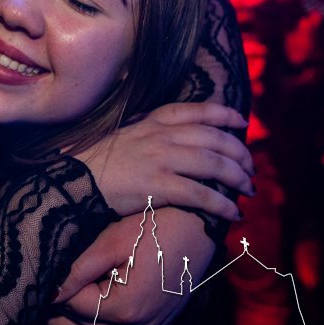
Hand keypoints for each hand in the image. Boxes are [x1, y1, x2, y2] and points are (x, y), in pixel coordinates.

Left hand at [50, 208, 214, 324]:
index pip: (75, 307)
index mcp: (125, 306)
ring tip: (53, 313)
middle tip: (40, 297)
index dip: (54, 293)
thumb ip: (79, 270)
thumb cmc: (154, 229)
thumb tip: (50, 290)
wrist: (196, 229)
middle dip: (59, 314)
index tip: (42, 280)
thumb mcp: (112, 242)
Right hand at [73, 102, 252, 218]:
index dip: (224, 115)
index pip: (196, 110)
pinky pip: (201, 194)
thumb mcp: (124, 134)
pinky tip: (232, 213)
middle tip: (250, 168)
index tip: (241, 122)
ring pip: (213, 164)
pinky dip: (221, 204)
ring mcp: (160, 159)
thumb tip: (173, 137)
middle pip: (214, 138)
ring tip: (248, 190)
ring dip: (237, 178)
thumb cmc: (97, 162)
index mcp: (152, 122)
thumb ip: (149, 131)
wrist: (73, 179)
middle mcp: (160, 136)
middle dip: (239, 153)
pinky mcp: (158, 185)